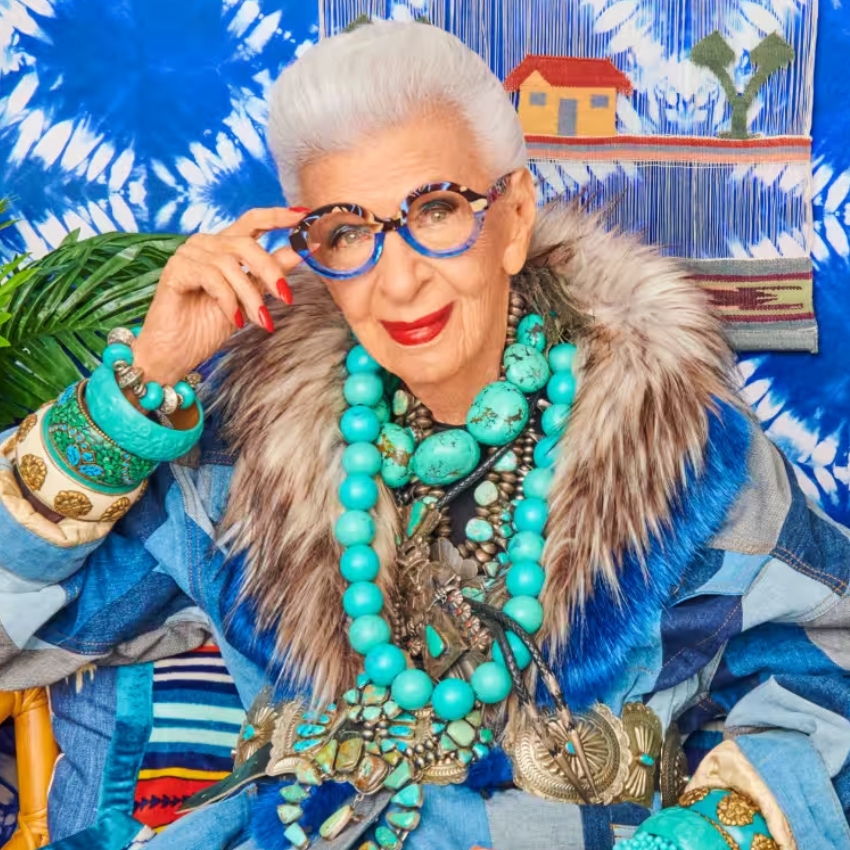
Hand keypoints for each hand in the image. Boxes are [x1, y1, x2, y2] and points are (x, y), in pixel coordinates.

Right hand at [132, 207, 305, 385]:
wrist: (179, 351)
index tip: (304, 217)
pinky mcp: (176, 269)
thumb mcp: (250, 297)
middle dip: (270, 271)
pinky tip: (235, 318)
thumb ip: (271, 273)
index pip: (253, 220)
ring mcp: (189, 254)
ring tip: (260, 320)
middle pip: (246, 243)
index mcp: (225, 246)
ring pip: (231, 264)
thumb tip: (300, 251)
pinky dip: (229, 300)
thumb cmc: (209, 324)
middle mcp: (206, 244)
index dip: (278, 216)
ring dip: (251, 296)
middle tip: (286, 297)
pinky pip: (212, 277)